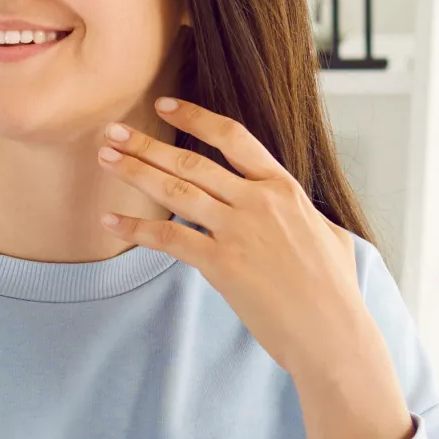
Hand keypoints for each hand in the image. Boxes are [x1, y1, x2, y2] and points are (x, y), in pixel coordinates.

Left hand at [97, 98, 414, 438]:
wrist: (333, 333)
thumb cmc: (334, 291)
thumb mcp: (328, 234)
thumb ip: (302, 213)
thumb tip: (294, 208)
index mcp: (284, 188)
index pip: (233, 138)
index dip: (196, 117)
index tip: (165, 105)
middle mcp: (259, 202)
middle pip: (193, 162)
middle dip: (146, 144)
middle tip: (112, 131)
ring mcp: (239, 232)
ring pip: (175, 192)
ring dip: (134, 172)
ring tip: (104, 158)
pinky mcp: (222, 265)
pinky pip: (169, 238)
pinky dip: (135, 228)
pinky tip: (109, 220)